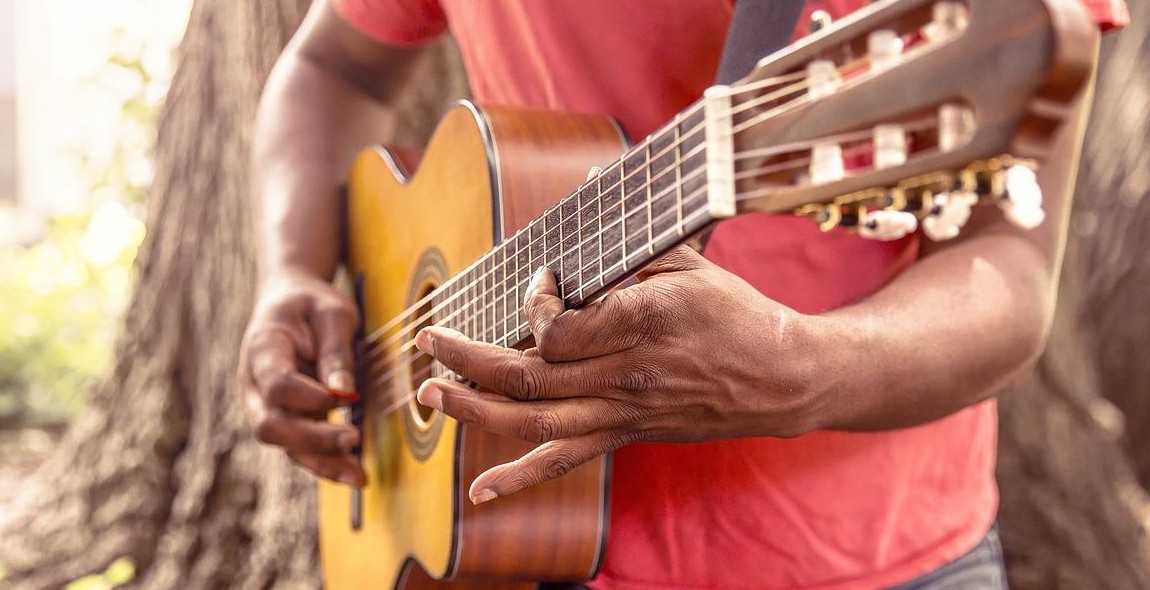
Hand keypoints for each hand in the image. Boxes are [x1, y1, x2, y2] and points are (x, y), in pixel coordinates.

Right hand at [240, 272, 365, 486]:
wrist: (289, 300)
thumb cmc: (312, 304)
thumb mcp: (332, 313)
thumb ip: (336, 352)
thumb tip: (344, 394)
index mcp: (262, 349)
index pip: (274, 383)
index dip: (305, 396)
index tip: (340, 399)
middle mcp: (256, 385)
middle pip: (271, 425)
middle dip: (311, 439)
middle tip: (352, 439)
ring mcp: (267, 406)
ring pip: (285, 446)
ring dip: (322, 463)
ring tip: (359, 477)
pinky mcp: (288, 419)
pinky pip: (301, 449)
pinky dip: (327, 462)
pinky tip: (355, 474)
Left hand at [414, 246, 822, 503]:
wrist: (779, 377)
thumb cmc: (734, 312)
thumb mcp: (687, 260)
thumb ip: (631, 238)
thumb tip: (591, 184)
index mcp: (641, 324)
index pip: (557, 329)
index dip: (531, 305)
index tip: (538, 281)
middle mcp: (626, 376)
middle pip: (528, 377)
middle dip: (467, 358)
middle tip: (427, 341)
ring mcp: (623, 412)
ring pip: (533, 421)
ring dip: (474, 410)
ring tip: (431, 394)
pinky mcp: (626, 435)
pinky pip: (566, 461)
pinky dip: (520, 478)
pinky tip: (482, 492)